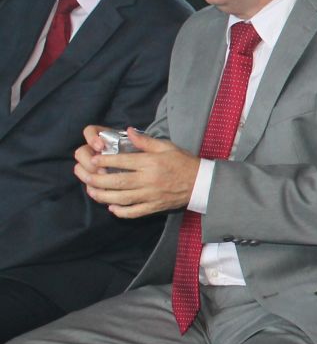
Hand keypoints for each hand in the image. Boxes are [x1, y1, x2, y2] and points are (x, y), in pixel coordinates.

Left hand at [74, 126, 199, 218]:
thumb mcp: (166, 146)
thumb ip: (145, 140)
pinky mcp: (154, 207)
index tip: (94, 160)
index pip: (123, 161)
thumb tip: (128, 131)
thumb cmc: (183, 162)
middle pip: (117, 181)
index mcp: (151, 163)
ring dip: (104, 196)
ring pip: (122, 198)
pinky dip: (121, 211)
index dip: (105, 160)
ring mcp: (151, 195)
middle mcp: (149, 180)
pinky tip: (112, 208)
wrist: (202, 183)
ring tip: (92, 191)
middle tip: (87, 177)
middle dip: (98, 179)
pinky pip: (134, 212)